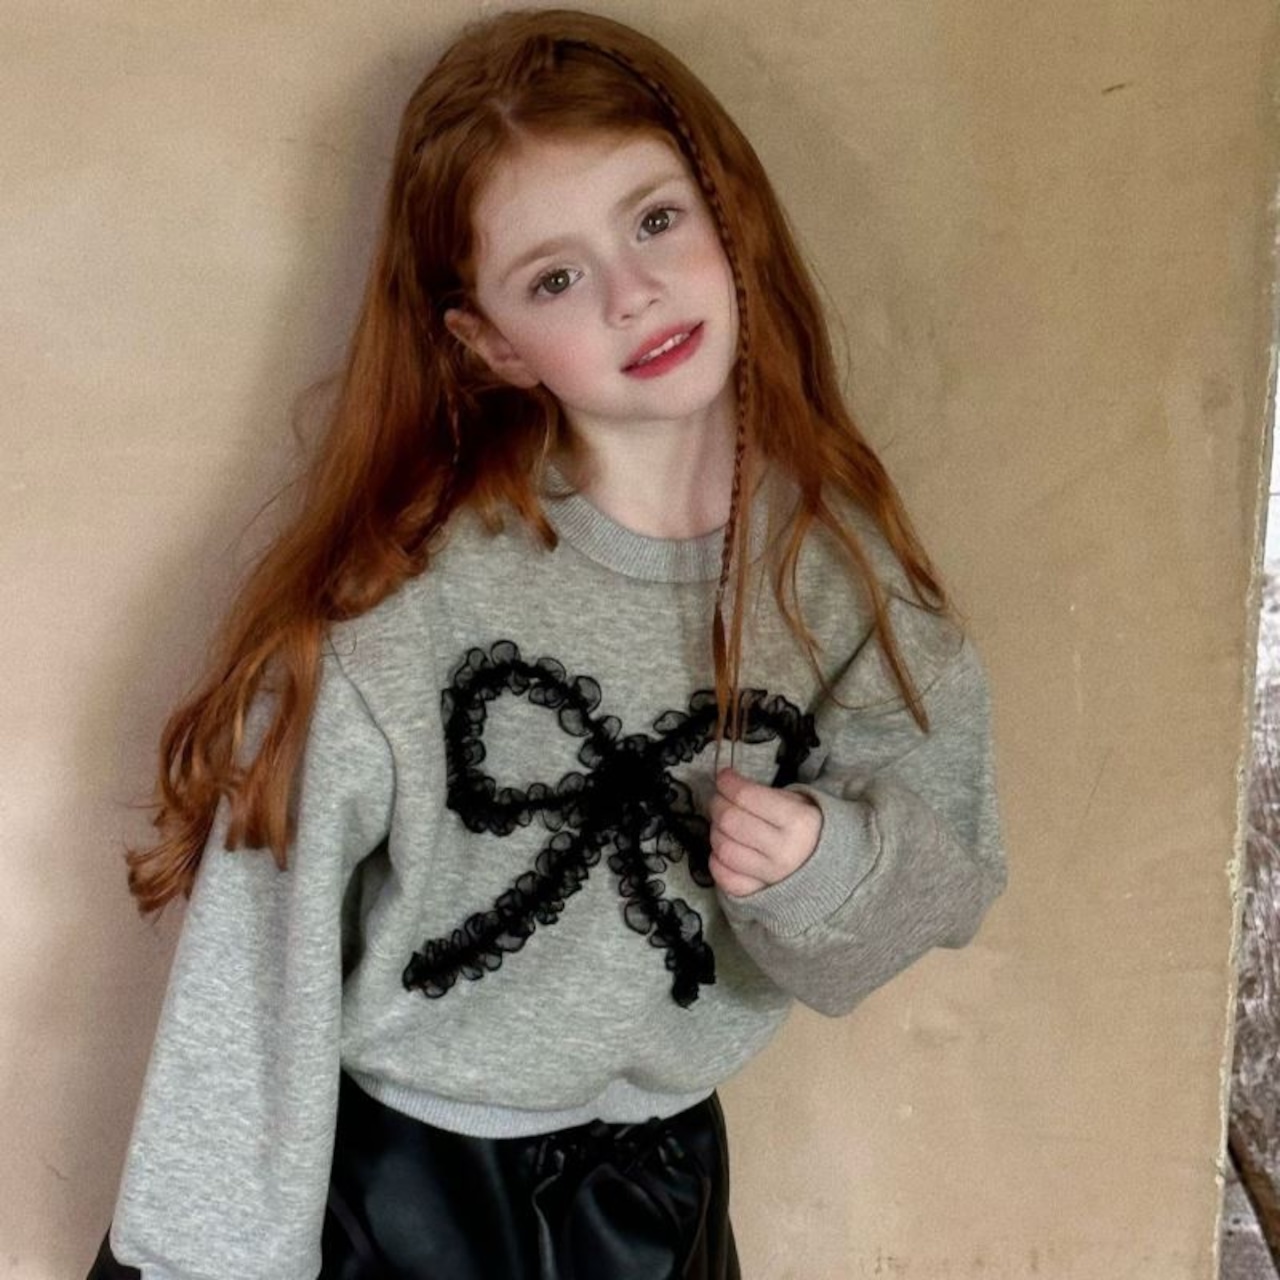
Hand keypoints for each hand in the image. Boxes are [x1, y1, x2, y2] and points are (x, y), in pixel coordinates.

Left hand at [708, 768, 822, 896]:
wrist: (831, 871)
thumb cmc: (809, 832)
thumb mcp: (799, 805)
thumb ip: (764, 794)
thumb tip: (728, 785)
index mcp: (798, 822)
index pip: (746, 796)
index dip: (727, 783)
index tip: (724, 778)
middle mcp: (784, 850)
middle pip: (729, 820)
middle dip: (717, 804)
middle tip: (720, 799)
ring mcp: (770, 875)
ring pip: (723, 848)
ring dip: (716, 831)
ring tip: (723, 825)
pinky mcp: (758, 894)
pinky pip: (724, 876)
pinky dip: (717, 860)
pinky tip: (724, 850)